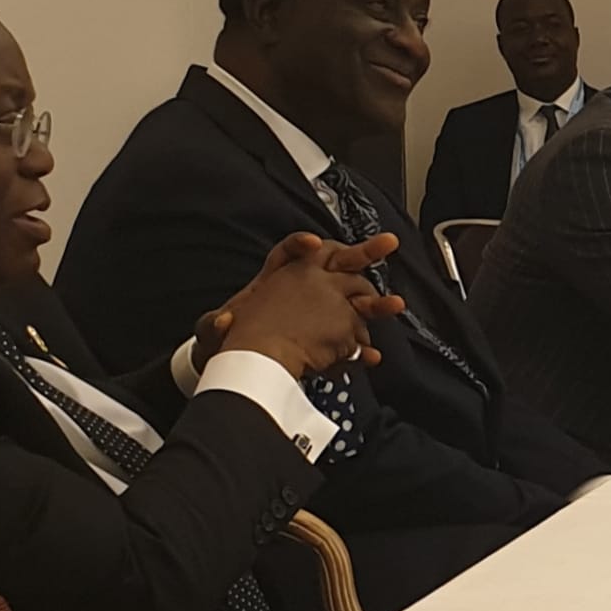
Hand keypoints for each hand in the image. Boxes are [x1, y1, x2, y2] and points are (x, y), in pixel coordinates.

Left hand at [205, 231, 397, 378]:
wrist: (235, 367)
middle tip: (387, 244)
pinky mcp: (322, 343)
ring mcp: (316, 317)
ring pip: (350, 304)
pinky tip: (371, 356)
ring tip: (395, 305)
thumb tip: (222, 321)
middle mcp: (300, 292)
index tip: (313, 245)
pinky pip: (347, 341)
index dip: (300, 247)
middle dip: (362, 254)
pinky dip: (359, 348)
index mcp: (272, 282)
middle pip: (335, 266)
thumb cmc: (225, 343)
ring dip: (374, 304)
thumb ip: (217, 325)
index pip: (288, 254)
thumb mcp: (216, 332)